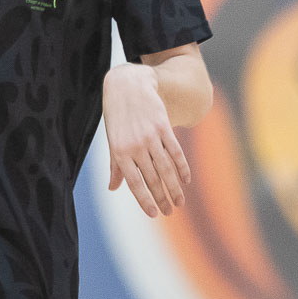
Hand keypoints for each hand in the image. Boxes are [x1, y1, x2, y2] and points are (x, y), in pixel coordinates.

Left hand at [102, 62, 191, 217]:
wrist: (127, 85)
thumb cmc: (117, 116)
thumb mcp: (112, 139)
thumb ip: (115, 165)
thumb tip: (113, 188)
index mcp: (120, 151)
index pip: (134, 182)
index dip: (145, 200)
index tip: (154, 213)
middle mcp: (135, 145)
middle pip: (152, 178)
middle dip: (162, 197)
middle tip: (170, 211)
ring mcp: (150, 136)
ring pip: (166, 168)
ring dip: (175, 187)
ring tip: (180, 201)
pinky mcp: (163, 126)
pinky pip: (175, 151)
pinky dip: (182, 167)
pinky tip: (186, 179)